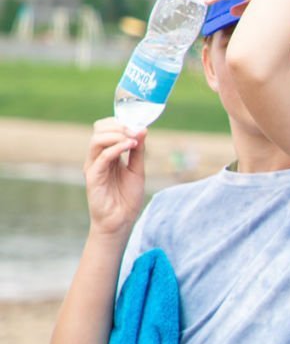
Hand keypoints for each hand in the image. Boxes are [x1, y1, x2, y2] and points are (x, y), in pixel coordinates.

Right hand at [85, 119, 145, 235]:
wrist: (121, 220)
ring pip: (97, 140)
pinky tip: (130, 146)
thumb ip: (138, 150)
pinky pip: (102, 157)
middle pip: (99, 130)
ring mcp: (93, 166)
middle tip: (137, 130)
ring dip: (118, 135)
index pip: (105, 128)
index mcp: (106, 154)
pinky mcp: (93, 177)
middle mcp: (97, 158)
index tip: (139, 125)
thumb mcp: (137, 169)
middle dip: (119, 126)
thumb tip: (143, 129)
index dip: (120, 122)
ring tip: (134, 139)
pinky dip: (117, 148)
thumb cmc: (127, 197)